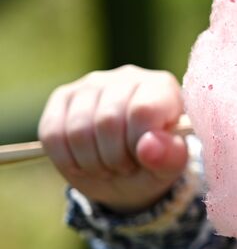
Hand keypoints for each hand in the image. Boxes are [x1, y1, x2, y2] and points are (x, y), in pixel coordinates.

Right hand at [39, 65, 188, 214]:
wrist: (127, 172)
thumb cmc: (155, 163)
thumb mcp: (171, 167)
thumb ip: (170, 156)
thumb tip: (148, 146)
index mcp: (162, 87)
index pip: (142, 111)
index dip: (138, 145)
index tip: (143, 158)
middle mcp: (127, 76)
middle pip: (107, 121)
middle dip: (115, 158)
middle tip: (125, 167)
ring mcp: (91, 84)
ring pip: (78, 130)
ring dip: (92, 162)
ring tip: (108, 165)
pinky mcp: (62, 97)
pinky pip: (53, 134)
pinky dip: (67, 160)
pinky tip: (85, 162)